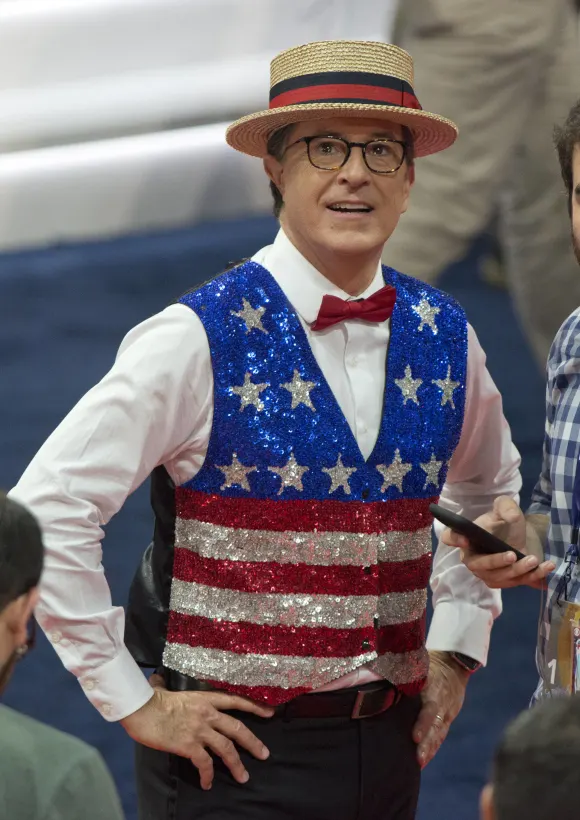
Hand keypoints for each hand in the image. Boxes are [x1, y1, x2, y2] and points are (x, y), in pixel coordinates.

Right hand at [121, 676, 274, 789]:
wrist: (141, 709)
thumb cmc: (151, 698)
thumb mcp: (166, 688)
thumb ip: (168, 686)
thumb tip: (158, 681)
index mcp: (205, 698)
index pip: (235, 701)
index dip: (254, 706)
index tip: (270, 712)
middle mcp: (207, 713)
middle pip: (237, 728)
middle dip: (253, 742)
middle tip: (264, 754)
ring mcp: (200, 730)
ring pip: (226, 748)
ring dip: (236, 764)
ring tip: (244, 776)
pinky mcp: (189, 745)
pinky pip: (205, 763)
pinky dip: (208, 775)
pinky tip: (208, 783)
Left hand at [413, 651, 468, 766]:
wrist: (453, 665)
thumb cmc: (430, 664)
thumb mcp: (421, 665)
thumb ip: (406, 674)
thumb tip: (384, 677)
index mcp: (434, 690)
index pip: (429, 710)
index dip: (423, 724)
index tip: (414, 737)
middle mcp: (442, 704)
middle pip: (435, 727)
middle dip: (427, 743)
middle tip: (418, 759)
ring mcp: (446, 713)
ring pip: (439, 734)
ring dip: (430, 749)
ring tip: (419, 763)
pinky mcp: (447, 719)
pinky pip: (441, 734)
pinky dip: (433, 747)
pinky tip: (424, 759)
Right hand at [441, 496, 554, 588]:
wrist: (519, 536)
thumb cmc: (504, 522)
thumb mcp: (506, 508)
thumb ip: (506, 507)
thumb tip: (511, 516)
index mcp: (467, 537)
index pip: (451, 537)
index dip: (454, 539)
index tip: (465, 540)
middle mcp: (473, 559)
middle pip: (478, 566)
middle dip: (496, 562)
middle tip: (512, 554)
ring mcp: (488, 573)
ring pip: (498, 578)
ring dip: (516, 571)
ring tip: (533, 560)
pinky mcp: (505, 582)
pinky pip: (515, 583)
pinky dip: (532, 577)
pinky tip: (545, 568)